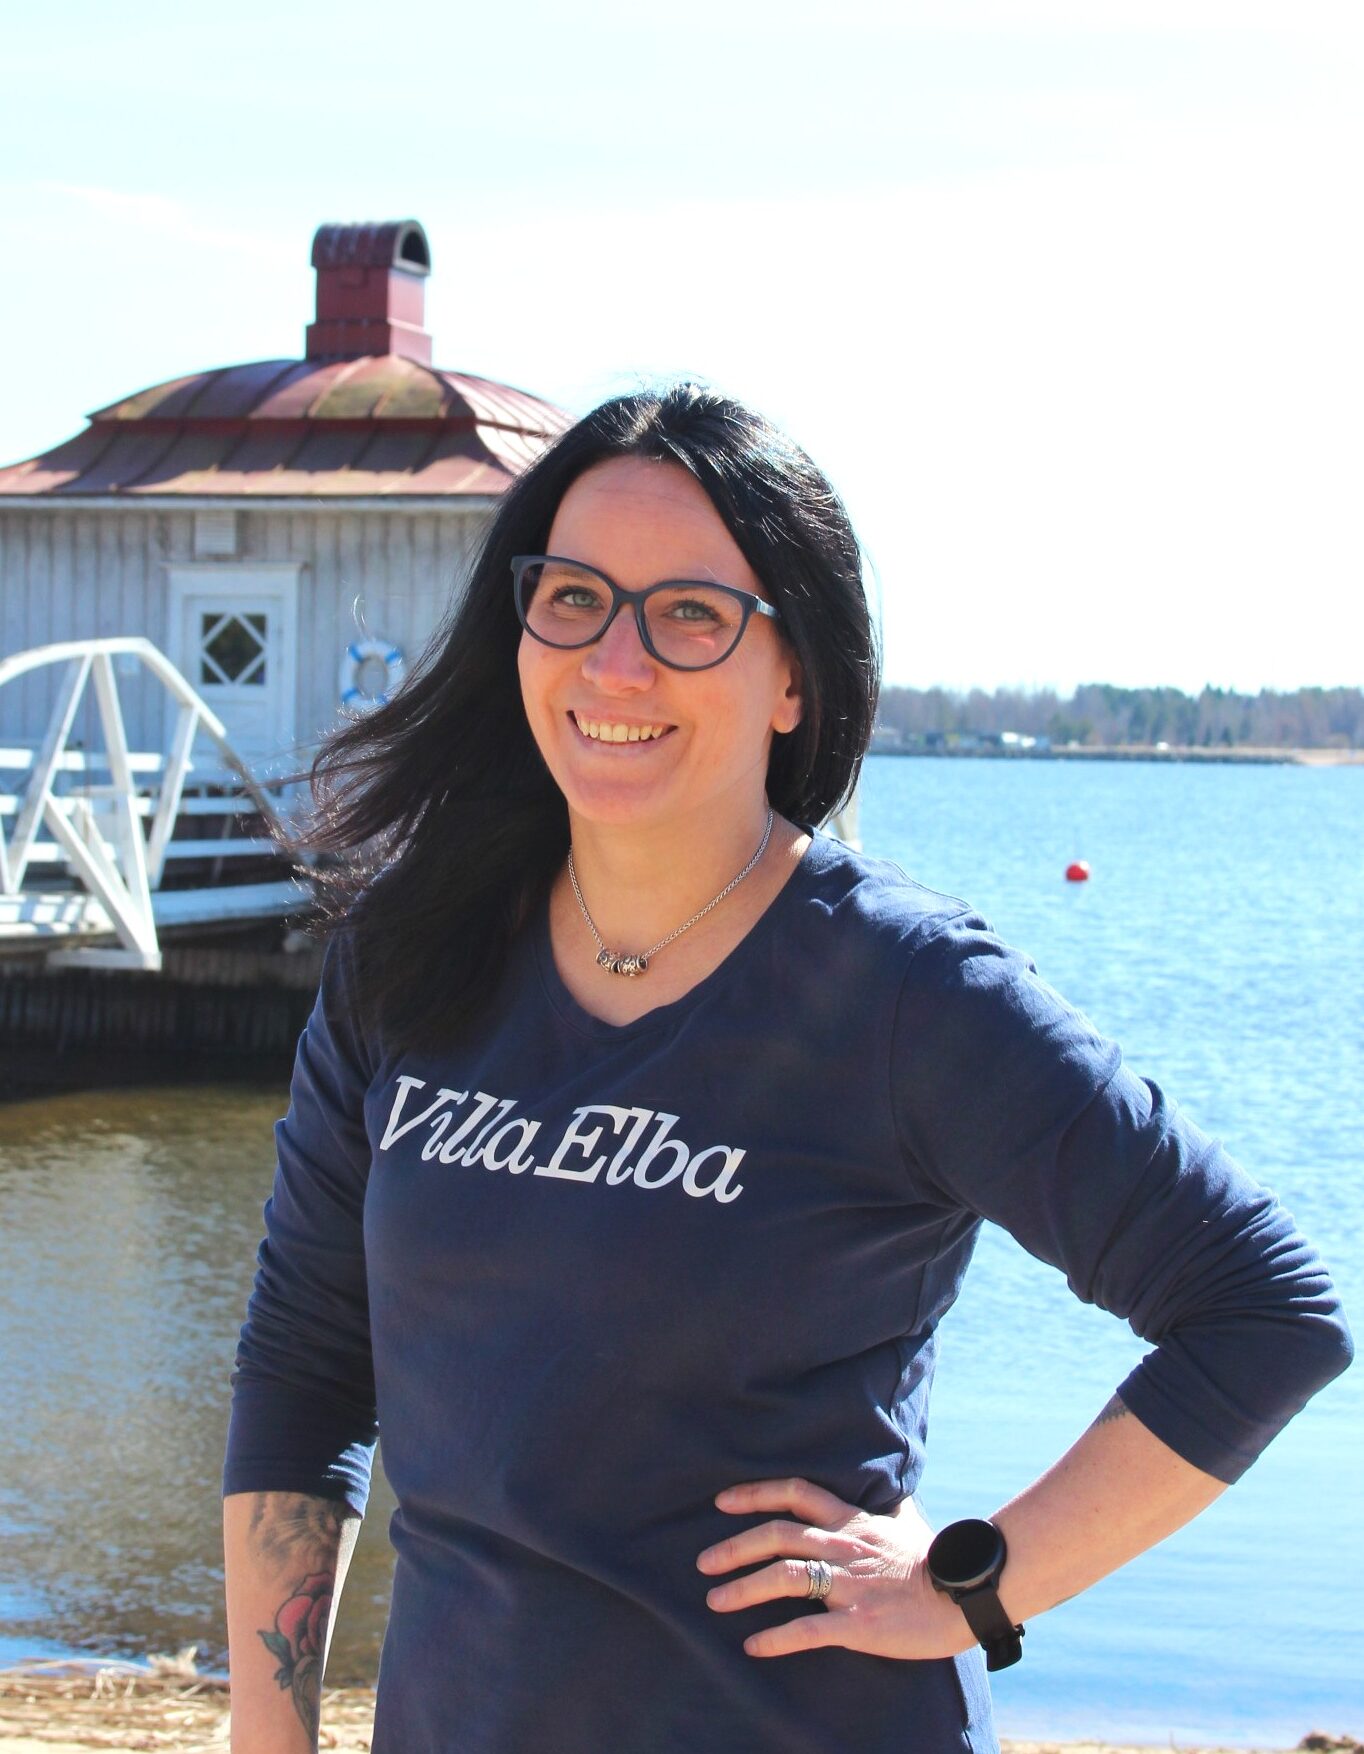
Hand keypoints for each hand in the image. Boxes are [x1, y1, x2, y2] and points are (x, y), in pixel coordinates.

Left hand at [696, 1476, 973, 1659]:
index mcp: (852, 1521)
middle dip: (735, 1546)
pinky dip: (776, 1638)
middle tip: (703, 1562)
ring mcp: (850, 1584)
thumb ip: (882, 1508)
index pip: (796, 1493)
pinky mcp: (858, 1622)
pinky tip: (753, 1646)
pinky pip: (808, 1629)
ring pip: (785, 1577)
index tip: (721, 1501)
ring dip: (744, 1588)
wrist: (965, 1594)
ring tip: (715, 1601)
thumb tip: (883, 1489)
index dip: (756, 1493)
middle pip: (778, 1535)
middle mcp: (844, 1546)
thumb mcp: (905, 1521)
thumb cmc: (935, 1560)